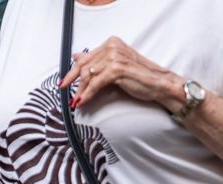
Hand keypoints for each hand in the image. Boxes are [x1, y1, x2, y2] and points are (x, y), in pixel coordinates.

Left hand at [60, 36, 179, 109]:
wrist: (158, 84)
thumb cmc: (139, 77)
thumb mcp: (115, 66)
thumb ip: (97, 61)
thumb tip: (76, 56)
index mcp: (111, 43)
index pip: (86, 57)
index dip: (73, 71)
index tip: (64, 81)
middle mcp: (112, 47)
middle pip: (84, 66)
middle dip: (73, 81)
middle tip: (64, 91)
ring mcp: (115, 57)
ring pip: (88, 75)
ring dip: (80, 90)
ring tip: (76, 100)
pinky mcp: (117, 69)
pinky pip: (95, 83)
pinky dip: (87, 94)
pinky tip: (83, 101)